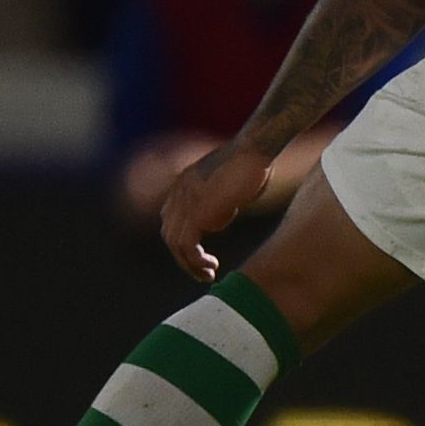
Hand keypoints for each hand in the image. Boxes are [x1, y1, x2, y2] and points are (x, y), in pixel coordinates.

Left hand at [149, 136, 270, 276]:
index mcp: (184, 183)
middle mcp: (178, 192)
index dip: (182, 240)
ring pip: (176, 244)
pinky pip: (187, 245)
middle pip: (170, 233)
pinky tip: (212, 267)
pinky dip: (196, 261)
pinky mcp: (196, 212)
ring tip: (208, 275)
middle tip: (203, 271)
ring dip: (190, 264)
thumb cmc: (252, 163)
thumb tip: (225, 208)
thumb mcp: (228, 182)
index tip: (199, 255)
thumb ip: (220, 196)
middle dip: (183, 257)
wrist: (254, 150)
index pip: (171, 219)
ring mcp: (185, 201)